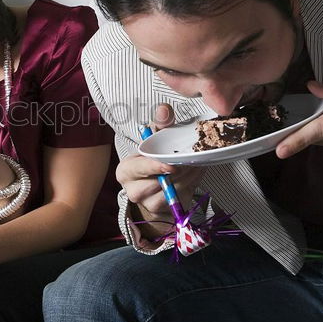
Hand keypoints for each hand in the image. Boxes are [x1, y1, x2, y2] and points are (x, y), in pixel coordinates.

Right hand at [117, 104, 205, 220]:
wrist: (156, 185)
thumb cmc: (153, 158)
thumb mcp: (155, 139)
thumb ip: (160, 122)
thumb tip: (164, 109)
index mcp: (126, 171)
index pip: (138, 169)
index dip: (154, 167)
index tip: (171, 166)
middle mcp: (133, 190)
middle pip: (156, 184)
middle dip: (177, 173)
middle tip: (192, 161)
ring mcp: (148, 204)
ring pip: (171, 193)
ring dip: (187, 178)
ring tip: (197, 164)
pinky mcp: (163, 212)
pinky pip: (179, 200)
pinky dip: (191, 185)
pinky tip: (196, 173)